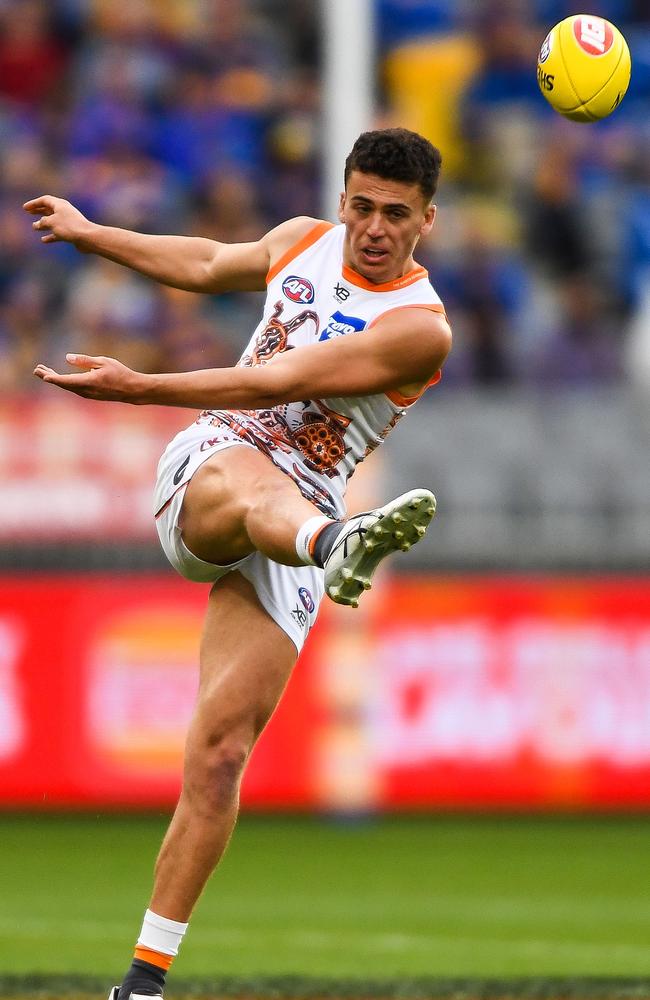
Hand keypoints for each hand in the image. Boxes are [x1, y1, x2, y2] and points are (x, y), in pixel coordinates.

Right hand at [23, 195, 93, 245]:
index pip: (45, 200)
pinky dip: (51, 235)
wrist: (87, 237)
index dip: (34, 204)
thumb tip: (36, 225)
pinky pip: (58, 232)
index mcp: (60, 204)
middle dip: (38, 211)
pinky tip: (44, 240)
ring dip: (44, 224)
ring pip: (53, 221)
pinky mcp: (71, 232)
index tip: (25, 208)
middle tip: (29, 212)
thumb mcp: (51, 222)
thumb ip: (42, 222)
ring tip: (35, 227)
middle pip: (49, 209)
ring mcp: (68, 222)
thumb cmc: (69, 227)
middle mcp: (64, 211)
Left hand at [33, 354, 147, 403]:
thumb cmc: (120, 373)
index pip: (65, 380)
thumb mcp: (103, 361)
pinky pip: (74, 388)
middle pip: (63, 384)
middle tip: (36, 370)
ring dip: (56, 379)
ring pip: (68, 386)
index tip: (40, 374)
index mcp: (88, 382)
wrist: (132, 390)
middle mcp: (85, 390)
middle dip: (49, 376)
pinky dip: (65, 382)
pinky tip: (61, 378)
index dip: (51, 377)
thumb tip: (67, 358)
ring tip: (45, 371)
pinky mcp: (91, 395)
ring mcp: (88, 394)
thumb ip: (84, 360)